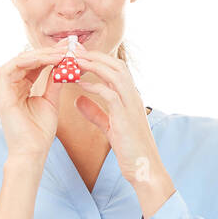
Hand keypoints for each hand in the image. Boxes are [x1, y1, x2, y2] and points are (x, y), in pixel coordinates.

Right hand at [0, 45, 68, 161]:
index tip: (69, 51)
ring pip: (17, 62)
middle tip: (67, 47)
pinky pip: (9, 70)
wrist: (32, 153)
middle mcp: (9, 88)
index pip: (32, 65)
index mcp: (18, 89)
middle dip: (46, 51)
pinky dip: (28, 62)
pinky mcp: (2, 97)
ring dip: (39, 55)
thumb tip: (62, 65)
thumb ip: (53, 82)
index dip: (49, 56)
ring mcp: (3, 92)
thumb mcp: (50, 101)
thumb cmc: (40, 133)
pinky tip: (48, 60)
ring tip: (60, 53)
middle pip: (24, 60)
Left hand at [71, 42, 175, 212]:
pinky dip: (95, 87)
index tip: (76, 54)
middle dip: (94, 55)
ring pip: (114, 75)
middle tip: (73, 50)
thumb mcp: (109, 126)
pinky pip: (110, 95)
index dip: (96, 59)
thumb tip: (77, 99)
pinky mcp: (126, 117)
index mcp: (130, 97)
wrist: (145, 168)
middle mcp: (133, 96)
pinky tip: (79, 84)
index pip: (114, 69)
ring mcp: (132, 105)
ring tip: (73, 61)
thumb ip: (94, 112)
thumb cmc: (129, 148)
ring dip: (93, 65)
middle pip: (115, 65)